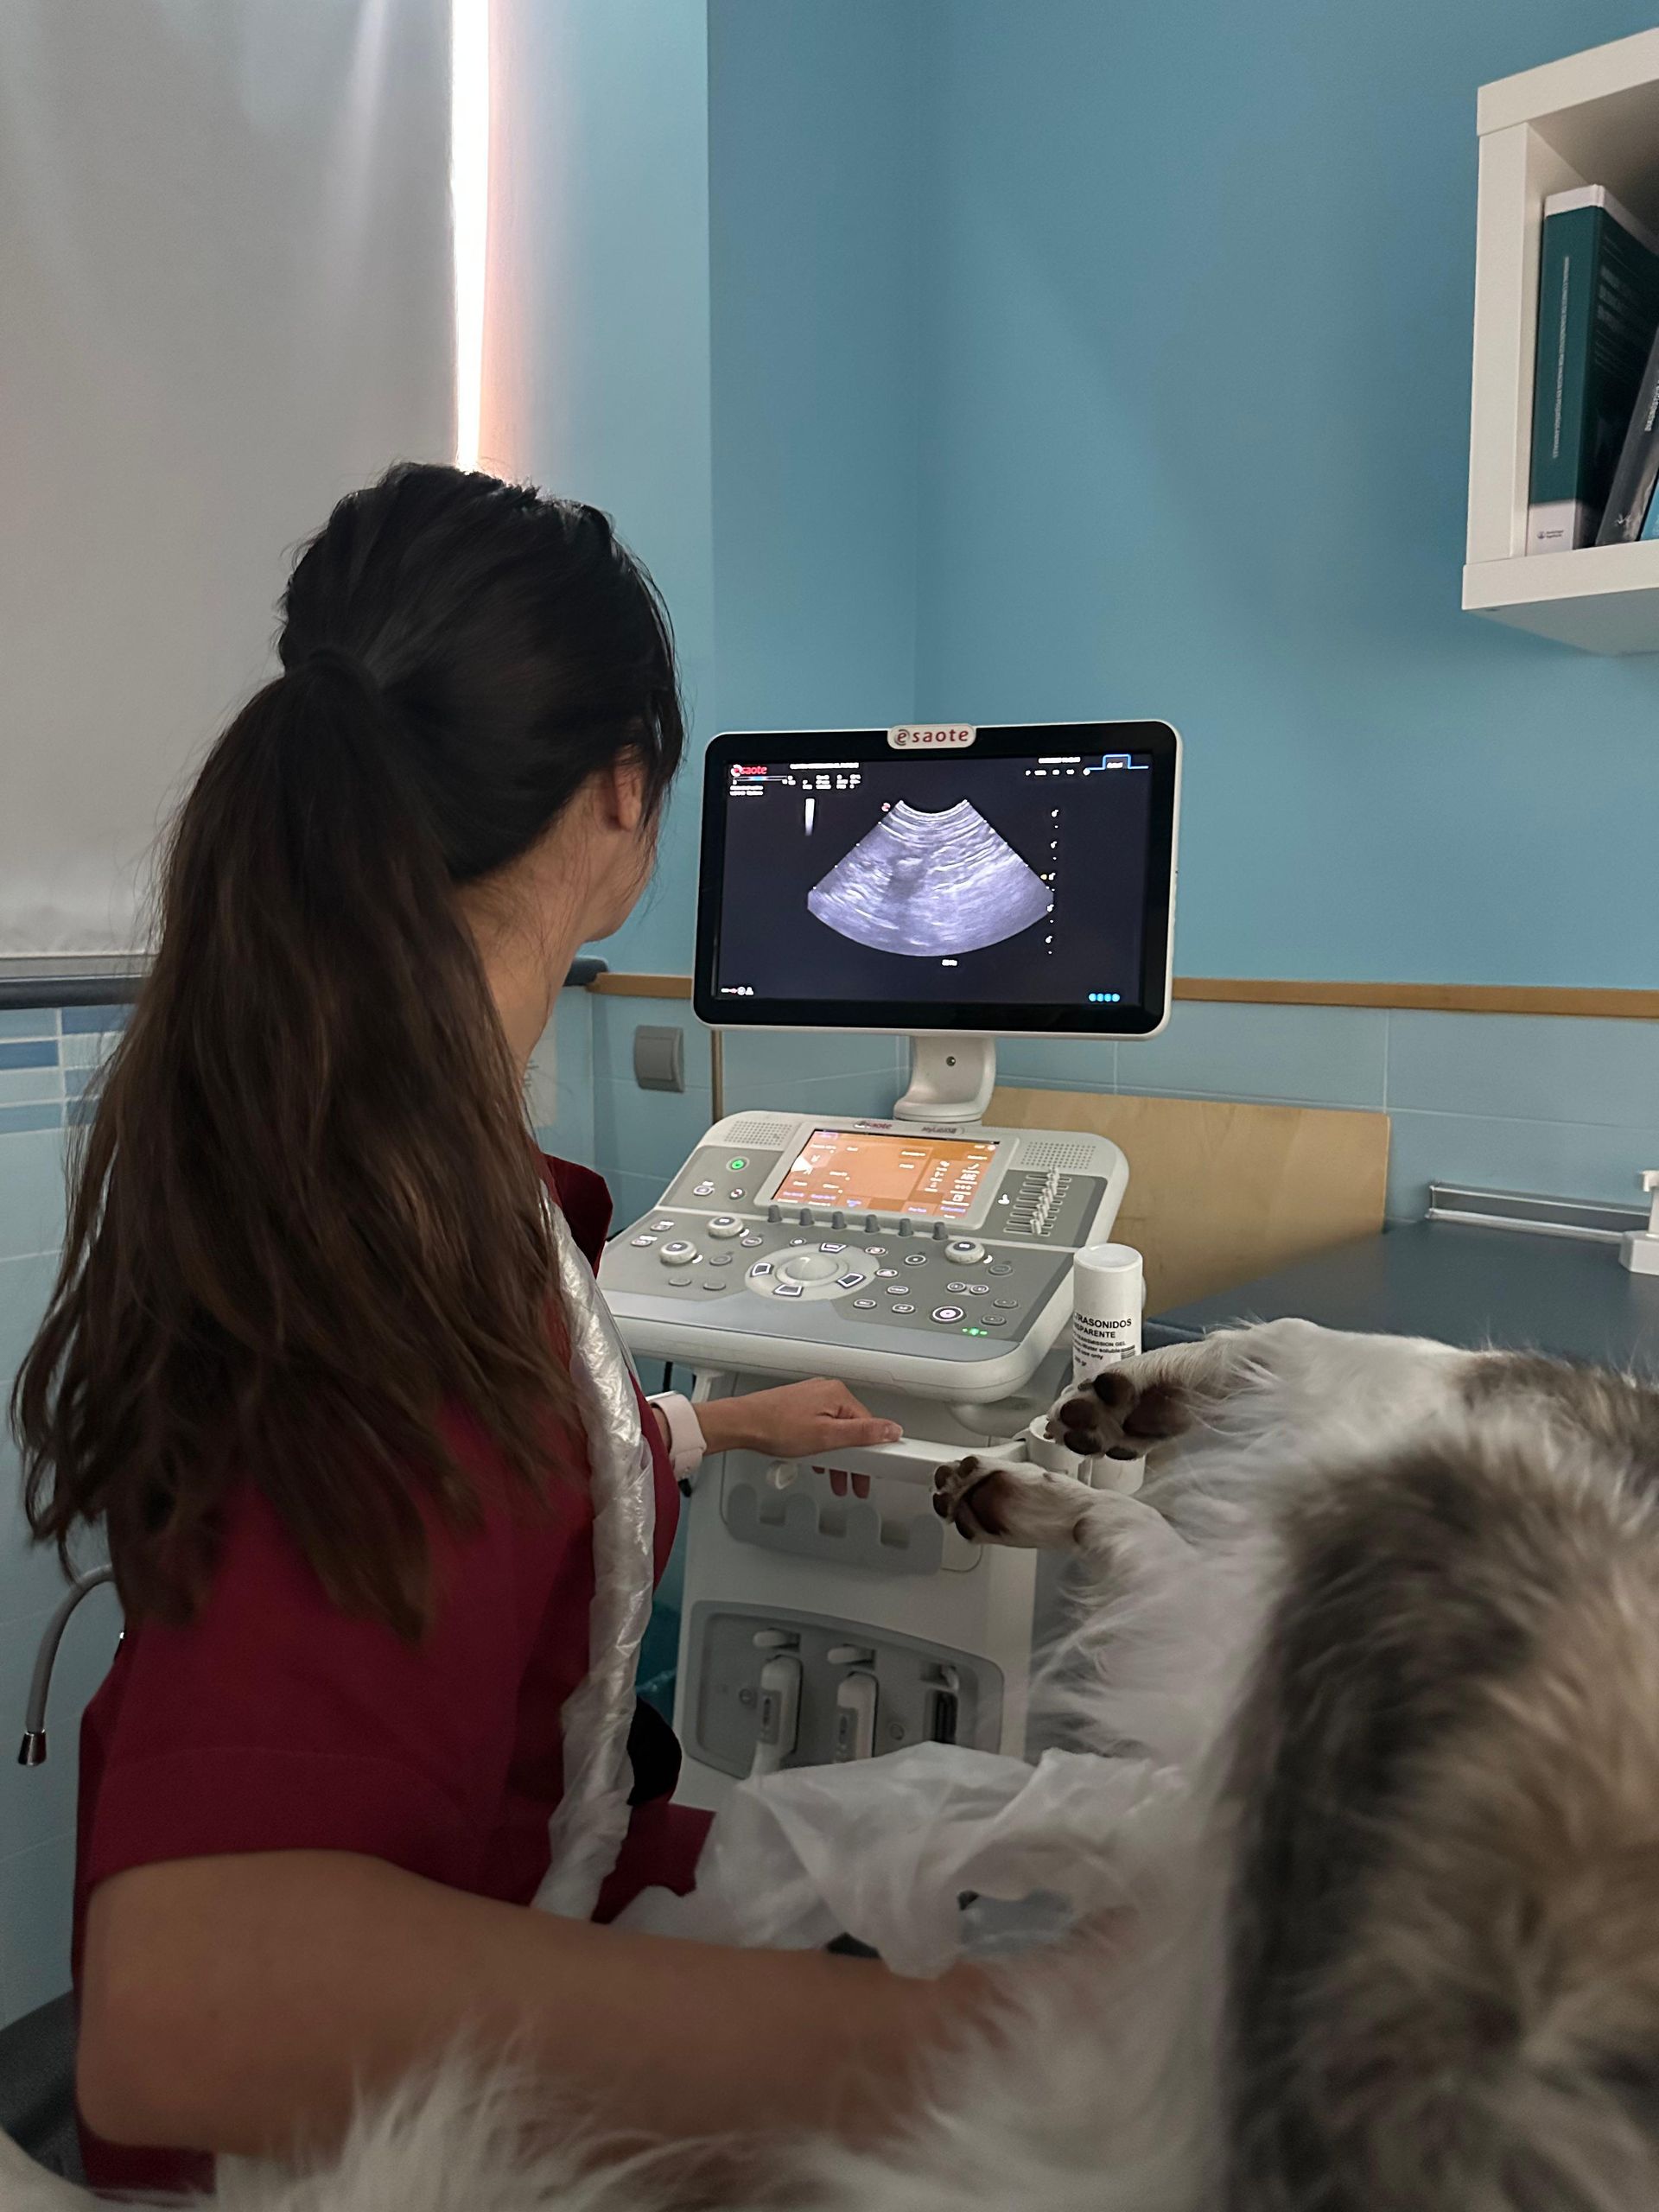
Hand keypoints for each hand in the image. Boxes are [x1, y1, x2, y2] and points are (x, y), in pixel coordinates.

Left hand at [696, 1379, 901, 1461]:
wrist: (742, 1423)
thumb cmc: (776, 1427)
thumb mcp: (826, 1437)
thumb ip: (862, 1434)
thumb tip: (892, 1429)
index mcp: (838, 1394)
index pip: (868, 1426)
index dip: (870, 1455)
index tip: (868, 1474)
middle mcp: (826, 1391)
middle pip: (852, 1430)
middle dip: (854, 1460)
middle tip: (852, 1483)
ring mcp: (811, 1398)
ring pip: (835, 1431)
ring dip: (837, 1457)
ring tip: (833, 1478)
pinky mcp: (799, 1407)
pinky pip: (820, 1428)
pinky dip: (822, 1447)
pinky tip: (817, 1461)